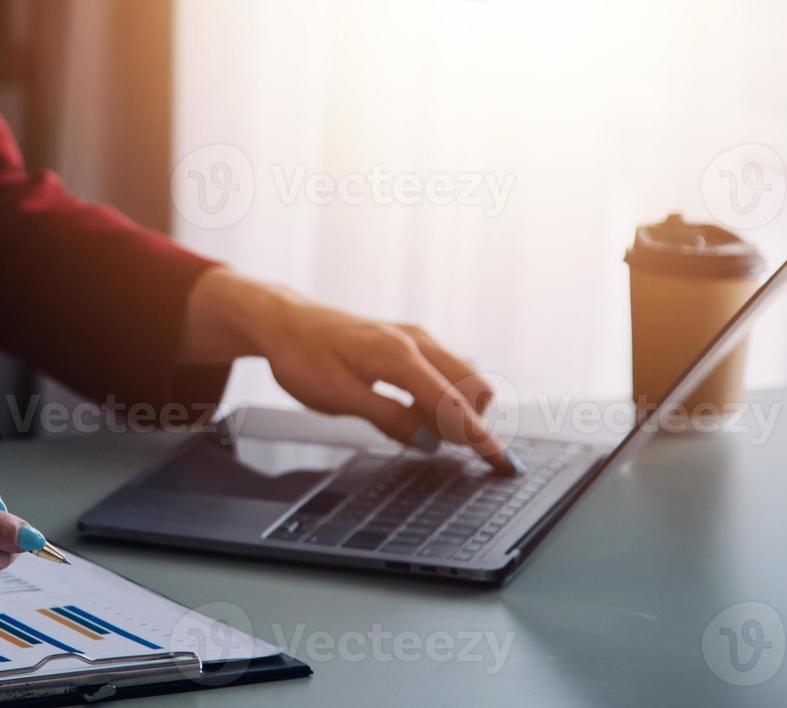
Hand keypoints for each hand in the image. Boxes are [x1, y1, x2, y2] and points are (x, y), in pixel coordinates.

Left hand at [179, 268, 519, 472]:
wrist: (283, 322)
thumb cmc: (302, 357)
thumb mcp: (338, 398)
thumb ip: (388, 419)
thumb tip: (429, 442)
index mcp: (399, 356)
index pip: (453, 405)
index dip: (481, 439)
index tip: (503, 463)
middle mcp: (416, 341)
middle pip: (474, 387)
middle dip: (468, 422)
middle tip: (427, 441)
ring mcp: (416, 337)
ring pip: (464, 376)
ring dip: (455, 407)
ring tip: (409, 423)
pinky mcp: (409, 340)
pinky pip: (445, 368)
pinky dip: (443, 393)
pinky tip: (410, 406)